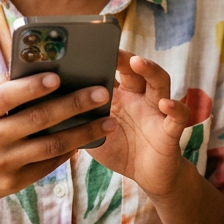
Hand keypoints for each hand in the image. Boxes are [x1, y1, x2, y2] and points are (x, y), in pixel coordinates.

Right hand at [0, 72, 111, 212]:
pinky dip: (69, 151)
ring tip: (108, 121)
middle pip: (36, 120)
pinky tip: (87, 139)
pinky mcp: (13, 183)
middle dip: (73, 105)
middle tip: (101, 93)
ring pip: (50, 146)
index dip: (31, 87)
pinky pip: (47, 164)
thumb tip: (33, 66)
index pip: (6, 97)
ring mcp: (1, 164)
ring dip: (83, 132)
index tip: (58, 76)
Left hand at [89, 51, 189, 196]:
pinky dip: (175, 108)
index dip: (104, 58)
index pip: (114, 69)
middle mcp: (140, 97)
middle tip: (111, 48)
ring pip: (160, 83)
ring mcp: (157, 111)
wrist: (145, 175)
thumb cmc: (117, 149)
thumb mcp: (92, 132)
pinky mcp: (170, 130)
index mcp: (121, 95)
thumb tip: (45, 107)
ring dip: (150, 70)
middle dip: (124, 56)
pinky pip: (178, 116)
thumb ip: (76, 118)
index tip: (86, 48)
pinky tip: (167, 104)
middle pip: (136, 69)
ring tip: (138, 62)